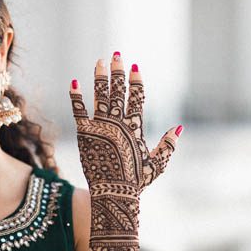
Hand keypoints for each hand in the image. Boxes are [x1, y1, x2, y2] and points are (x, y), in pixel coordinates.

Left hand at [69, 54, 180, 250]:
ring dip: (100, 78)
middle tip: (116, 55)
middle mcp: (118, 123)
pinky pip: (79, 112)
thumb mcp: (157, 164)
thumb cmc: (137, 182)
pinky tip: (73, 82)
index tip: (135, 67)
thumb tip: (178, 127)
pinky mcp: (85, 134)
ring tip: (99, 61)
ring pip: (100, 96)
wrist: (113, 195)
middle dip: (118, 72)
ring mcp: (101, 127)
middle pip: (118, 91)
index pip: (138, 98)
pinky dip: (75, 97)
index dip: (136, 82)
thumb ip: (168, 145)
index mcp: (136, 128)